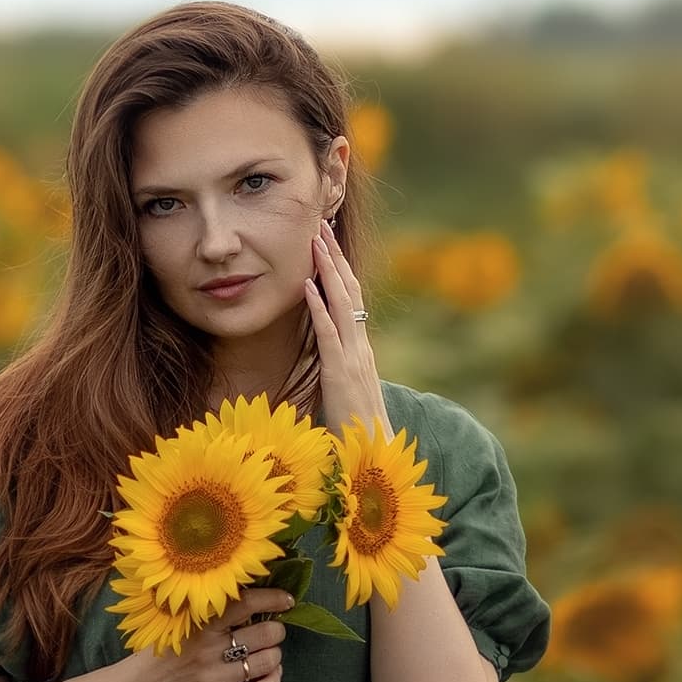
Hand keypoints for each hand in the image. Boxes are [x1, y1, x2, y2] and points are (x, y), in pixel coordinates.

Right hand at [133, 586, 292, 681]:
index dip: (273, 598)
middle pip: (266, 633)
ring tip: (268, 655)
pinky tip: (271, 676)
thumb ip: (207, 616)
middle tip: (271, 632)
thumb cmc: (155, 659)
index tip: (286, 600)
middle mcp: (210, 650)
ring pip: (268, 661)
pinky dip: (274, 680)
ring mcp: (215, 679)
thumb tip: (248, 602)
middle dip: (276, 631)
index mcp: (199, 625)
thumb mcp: (175, 627)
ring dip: (275, 656)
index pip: (245, 603)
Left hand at [307, 222, 383, 439]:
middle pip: (348, 291)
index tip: (328, 243)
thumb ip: (339, 370)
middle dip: (334, 257)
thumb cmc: (357, 429)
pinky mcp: (339, 373)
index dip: (340, 270)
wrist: (374, 455)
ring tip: (314, 242)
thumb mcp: (346, 391)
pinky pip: (327, 333)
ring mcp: (352, 357)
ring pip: (340, 304)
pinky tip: (307, 285)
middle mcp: (360, 346)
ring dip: (327, 270)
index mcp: (360, 349)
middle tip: (320, 226)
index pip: (351, 300)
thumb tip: (327, 357)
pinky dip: (317, 307)